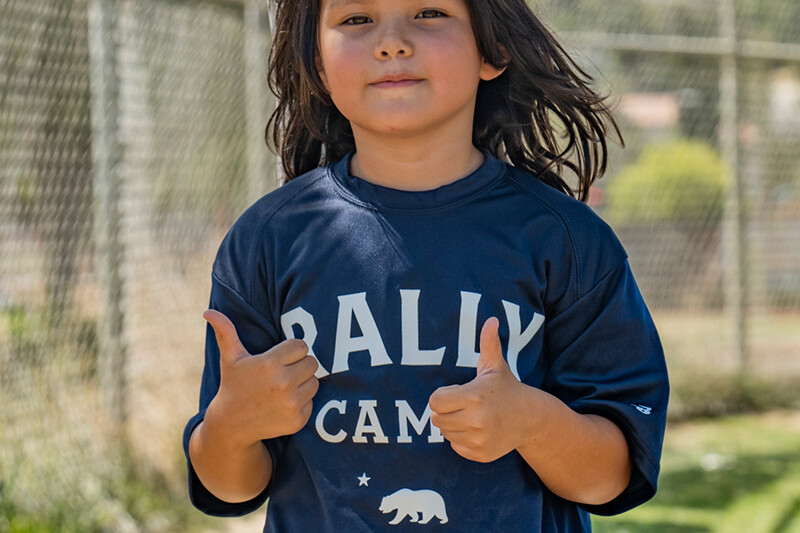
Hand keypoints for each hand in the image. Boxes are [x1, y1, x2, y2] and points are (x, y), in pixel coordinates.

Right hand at [202, 309, 319, 448]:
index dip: (291, 351)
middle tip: (282, 373)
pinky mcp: (298, 419)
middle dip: (299, 365)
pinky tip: (283, 404)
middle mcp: (283, 383)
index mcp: (270, 364)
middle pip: (312, 363)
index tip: (278, 358)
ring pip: (314, 382)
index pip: (302, 346)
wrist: (231, 425)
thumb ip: (225, 332)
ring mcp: (291, 403)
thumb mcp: (230, 359)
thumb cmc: (233, 385)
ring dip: (303, 383)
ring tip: (282, 388)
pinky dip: (301, 402)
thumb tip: (208, 312)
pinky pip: (312, 401)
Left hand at [429, 317, 536, 462]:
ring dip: (453, 425)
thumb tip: (492, 319)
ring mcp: (480, 439)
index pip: (435, 401)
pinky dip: (461, 440)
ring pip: (445, 434)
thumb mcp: (495, 366)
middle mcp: (477, 420)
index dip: (442, 396)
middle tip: (463, 405)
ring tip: (471, 416)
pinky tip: (477, 430)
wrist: (531, 419)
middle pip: (437, 419)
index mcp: (475, 396)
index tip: (456, 392)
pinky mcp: (481, 454)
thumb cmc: (506, 389)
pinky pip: (455, 447)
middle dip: (446, 411)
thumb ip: (489, 343)